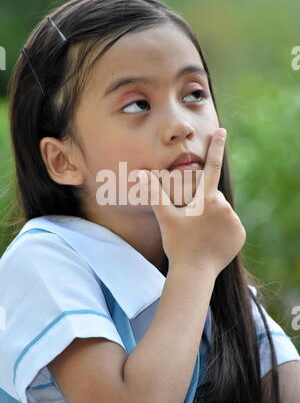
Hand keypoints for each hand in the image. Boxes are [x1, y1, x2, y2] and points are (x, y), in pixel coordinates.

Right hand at [137, 128, 245, 277]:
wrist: (195, 272)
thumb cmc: (178, 244)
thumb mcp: (165, 217)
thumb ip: (155, 193)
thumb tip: (140, 174)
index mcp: (207, 199)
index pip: (212, 166)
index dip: (216, 147)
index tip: (222, 131)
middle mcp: (224, 207)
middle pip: (213, 195)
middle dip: (203, 203)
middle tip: (191, 222)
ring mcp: (234, 221)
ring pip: (222, 211)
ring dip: (212, 216)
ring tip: (200, 233)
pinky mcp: (240, 234)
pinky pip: (230, 225)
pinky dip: (221, 228)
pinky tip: (210, 240)